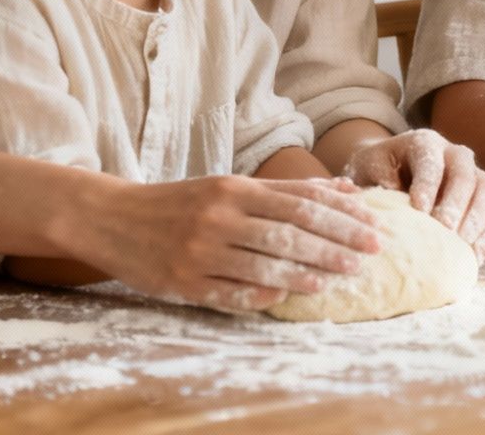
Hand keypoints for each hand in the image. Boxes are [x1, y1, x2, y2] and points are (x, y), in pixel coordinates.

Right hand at [81, 174, 380, 312]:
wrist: (111, 217)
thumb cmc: (181, 201)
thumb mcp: (229, 186)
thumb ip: (286, 189)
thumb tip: (345, 188)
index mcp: (234, 188)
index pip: (300, 201)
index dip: (341, 216)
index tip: (373, 227)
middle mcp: (220, 216)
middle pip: (289, 232)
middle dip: (335, 244)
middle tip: (369, 255)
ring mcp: (201, 250)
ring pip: (264, 264)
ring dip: (306, 273)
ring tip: (338, 278)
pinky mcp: (183, 281)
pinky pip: (230, 292)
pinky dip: (260, 296)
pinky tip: (286, 299)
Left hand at [341, 128, 484, 261]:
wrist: (391, 170)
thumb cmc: (378, 171)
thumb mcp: (368, 169)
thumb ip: (377, 181)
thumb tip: (389, 199)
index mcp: (425, 142)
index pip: (431, 161)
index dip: (428, 185)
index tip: (419, 210)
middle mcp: (454, 153)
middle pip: (464, 174)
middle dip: (457, 202)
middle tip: (446, 228)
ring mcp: (473, 173)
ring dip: (477, 218)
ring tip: (464, 244)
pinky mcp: (483, 195)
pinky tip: (478, 254)